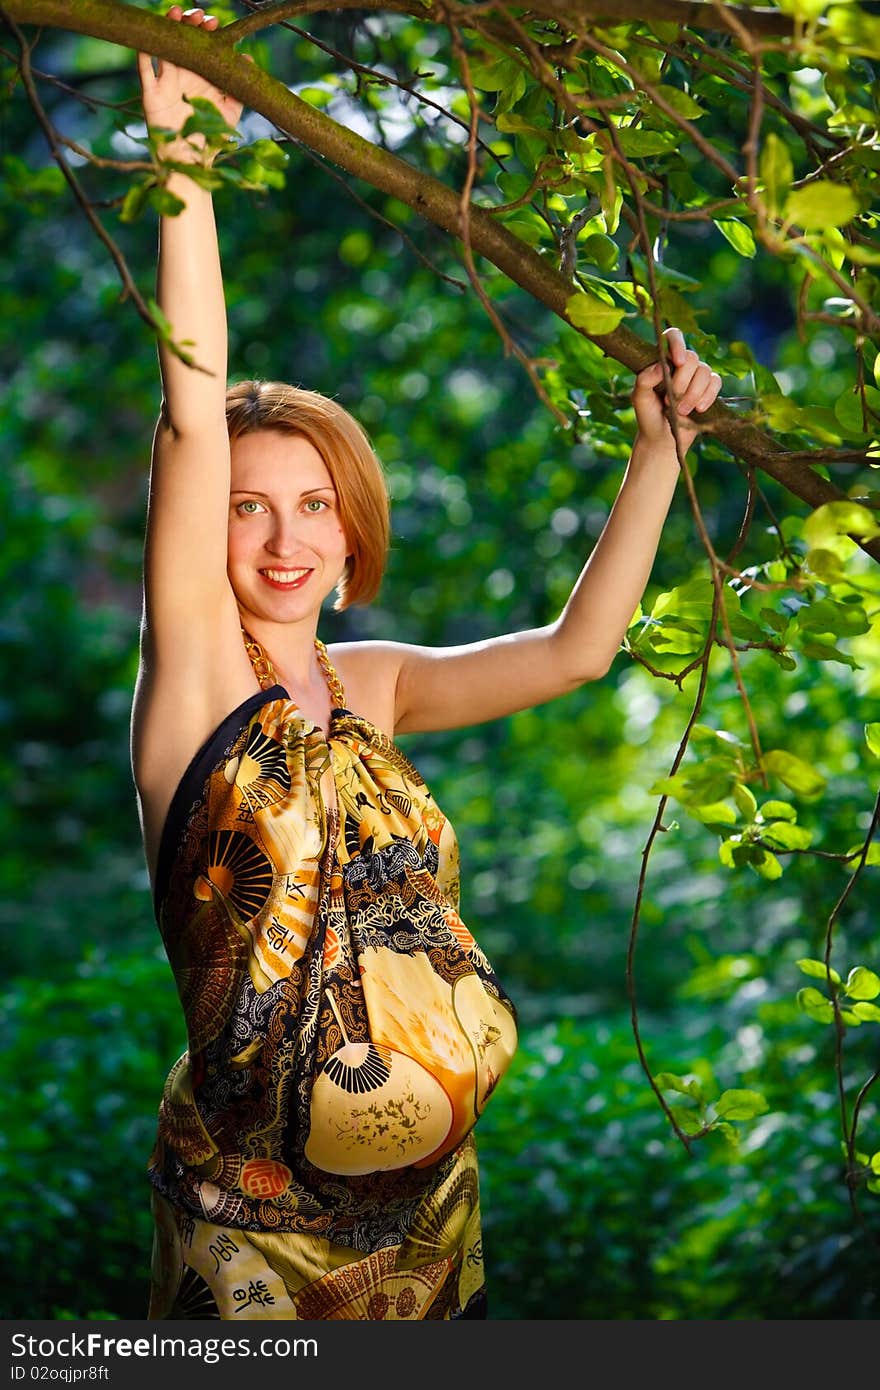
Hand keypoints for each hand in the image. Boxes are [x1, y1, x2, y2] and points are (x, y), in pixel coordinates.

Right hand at [136, 6, 244, 156]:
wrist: (191, 161)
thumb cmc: (211, 139)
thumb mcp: (230, 113)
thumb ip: (239, 89)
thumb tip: (247, 60)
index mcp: (201, 77)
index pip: (202, 47)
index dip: (207, 32)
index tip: (214, 24)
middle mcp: (183, 75)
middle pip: (182, 42)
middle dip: (189, 25)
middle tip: (197, 16)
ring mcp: (165, 82)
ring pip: (164, 48)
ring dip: (168, 29)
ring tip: (175, 12)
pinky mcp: (151, 94)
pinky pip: (144, 69)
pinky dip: (143, 52)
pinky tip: (148, 37)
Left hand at [631, 327, 721, 456]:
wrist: (662, 438)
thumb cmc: (648, 416)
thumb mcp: (640, 398)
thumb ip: (644, 380)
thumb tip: (661, 366)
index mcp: (663, 360)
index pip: (673, 337)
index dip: (678, 343)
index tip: (678, 361)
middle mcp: (681, 365)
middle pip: (692, 358)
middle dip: (682, 382)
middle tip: (668, 401)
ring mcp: (696, 376)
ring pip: (705, 371)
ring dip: (693, 393)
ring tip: (680, 411)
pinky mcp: (708, 389)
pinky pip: (715, 382)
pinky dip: (708, 396)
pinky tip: (698, 409)